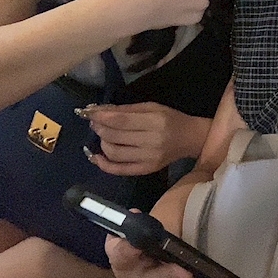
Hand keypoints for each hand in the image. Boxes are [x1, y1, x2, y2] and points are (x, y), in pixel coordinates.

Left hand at [84, 103, 210, 175]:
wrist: (190, 138)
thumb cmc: (171, 118)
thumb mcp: (152, 107)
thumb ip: (126, 110)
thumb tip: (99, 110)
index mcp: (155, 122)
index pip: (121, 120)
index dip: (100, 116)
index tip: (87, 112)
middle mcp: (151, 142)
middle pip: (115, 136)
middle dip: (99, 128)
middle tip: (94, 122)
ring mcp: (148, 158)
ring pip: (114, 153)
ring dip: (101, 143)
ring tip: (101, 135)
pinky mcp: (146, 170)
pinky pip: (119, 170)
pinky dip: (103, 164)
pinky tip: (95, 156)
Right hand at [106, 231, 238, 277]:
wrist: (158, 243)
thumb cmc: (153, 228)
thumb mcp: (152, 218)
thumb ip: (148, 219)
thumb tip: (138, 212)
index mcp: (126, 256)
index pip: (120, 254)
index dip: (125, 251)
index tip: (133, 245)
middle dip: (167, 277)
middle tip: (185, 272)